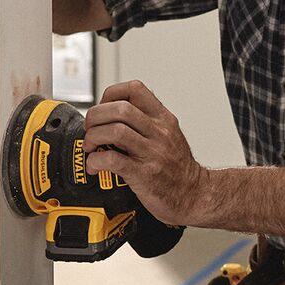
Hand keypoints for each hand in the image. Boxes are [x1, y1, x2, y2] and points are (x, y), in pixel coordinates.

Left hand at [82, 80, 209, 226]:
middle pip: (120, 109)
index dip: (111, 94)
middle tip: (90, 129)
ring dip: (93, 137)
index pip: (135, 89)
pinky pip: (112, 160)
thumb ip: (147, 122)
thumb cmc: (178, 169)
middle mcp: (159, 133)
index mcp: (164, 119)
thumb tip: (114, 115)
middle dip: (95, 116)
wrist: (195, 195)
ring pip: (114, 131)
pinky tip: (94, 166)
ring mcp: (152, 153)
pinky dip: (96, 160)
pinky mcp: (143, 174)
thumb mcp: (170, 135)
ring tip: (91, 147)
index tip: (103, 108)